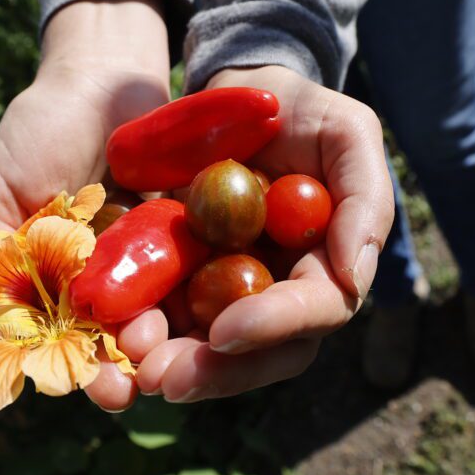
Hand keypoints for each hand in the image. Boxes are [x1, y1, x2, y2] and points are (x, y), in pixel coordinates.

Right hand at [0, 0, 171, 410]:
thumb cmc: (39, 128)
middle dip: (123, 365)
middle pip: (115, 339)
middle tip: (132, 384)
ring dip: (162, 343)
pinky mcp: (193, 238)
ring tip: (167, 358)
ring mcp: (152, 263)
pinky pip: (199, 275)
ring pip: (159, 316)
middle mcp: (106, 282)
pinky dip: (202, 299)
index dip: (75, 367)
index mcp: (58, 283)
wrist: (106, 71)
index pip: (64, 340)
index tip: (87, 385)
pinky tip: (210, 319)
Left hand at [136, 65, 394, 401]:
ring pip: (210, 353)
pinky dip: (140, 335)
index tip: (225, 330)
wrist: (225, 96)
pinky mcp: (182, 286)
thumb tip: (355, 277)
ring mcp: (230, 296)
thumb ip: (365, 197)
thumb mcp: (346, 131)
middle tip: (165, 378)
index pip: (316, 310)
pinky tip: (109, 342)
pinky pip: (164, 323)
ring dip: (174, 367)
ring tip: (132, 371)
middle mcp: (282, 293)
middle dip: (217, 371)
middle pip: (263, 353)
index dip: (275, 325)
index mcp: (327, 265)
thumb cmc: (292, 108)